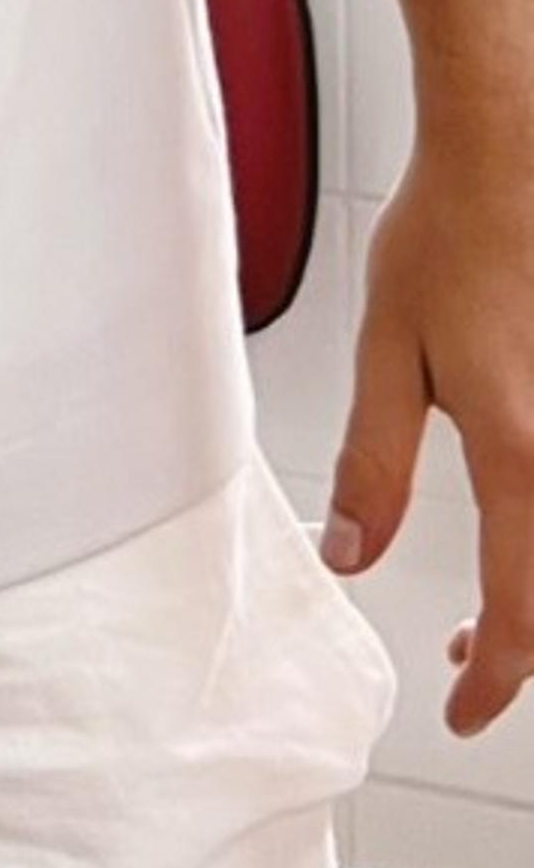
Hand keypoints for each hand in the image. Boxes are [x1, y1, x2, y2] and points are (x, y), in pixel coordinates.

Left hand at [330, 130, 533, 731]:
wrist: (513, 156)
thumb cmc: (449, 240)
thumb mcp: (387, 350)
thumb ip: (373, 462)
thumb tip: (350, 557)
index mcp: (521, 450)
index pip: (523, 610)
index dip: (495, 678)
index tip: (461, 711)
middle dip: (522, 648)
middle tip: (461, 660)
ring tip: (486, 614)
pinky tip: (519, 530)